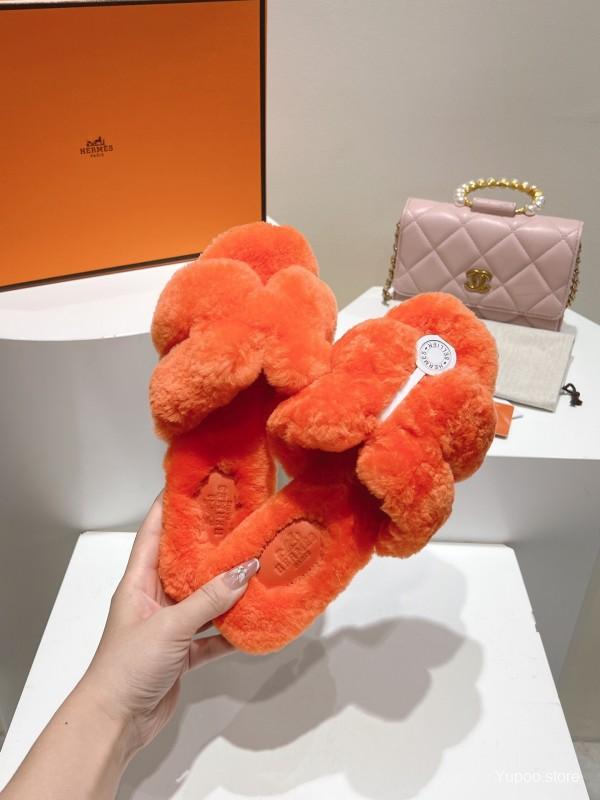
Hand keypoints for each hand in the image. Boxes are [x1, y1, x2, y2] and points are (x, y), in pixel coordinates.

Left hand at [81, 493, 258, 754]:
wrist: (116, 722)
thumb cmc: (128, 665)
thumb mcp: (169, 626)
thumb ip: (209, 599)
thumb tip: (246, 570)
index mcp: (138, 583)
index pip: (153, 533)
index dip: (169, 508)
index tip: (192, 485)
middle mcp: (153, 599)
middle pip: (183, 564)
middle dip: (209, 546)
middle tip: (238, 523)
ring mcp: (167, 627)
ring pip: (201, 600)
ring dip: (226, 590)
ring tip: (255, 567)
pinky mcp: (180, 653)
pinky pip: (210, 635)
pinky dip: (229, 631)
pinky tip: (252, 621)